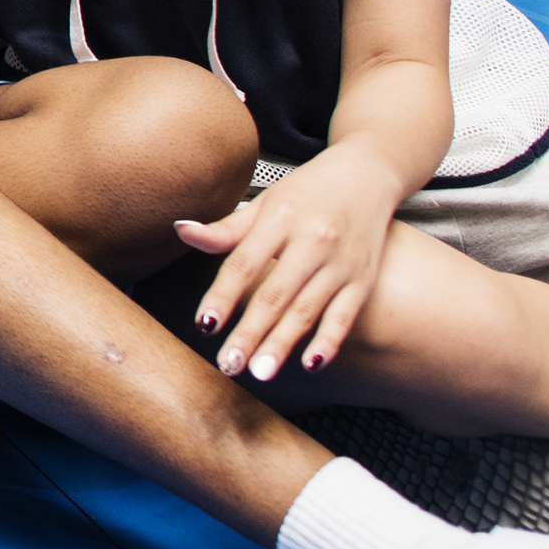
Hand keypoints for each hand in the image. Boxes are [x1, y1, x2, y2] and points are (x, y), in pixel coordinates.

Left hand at [175, 150, 404, 385]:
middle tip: (229, 364)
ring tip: (260, 372)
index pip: (244, 264)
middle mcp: (312, 241)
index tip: (204, 325)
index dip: (223, 296)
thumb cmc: (307, 192)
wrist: (368, 175)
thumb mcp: (266, 203)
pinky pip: (345, 314)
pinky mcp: (363, 278)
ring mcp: (340, 263)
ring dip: (283, 343)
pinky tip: (311, 364)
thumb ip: (226, 228)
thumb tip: (180, 230)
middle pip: (275, 294)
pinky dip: (330, 340)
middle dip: (251, 332)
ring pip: (307, 309)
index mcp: (280, 220)